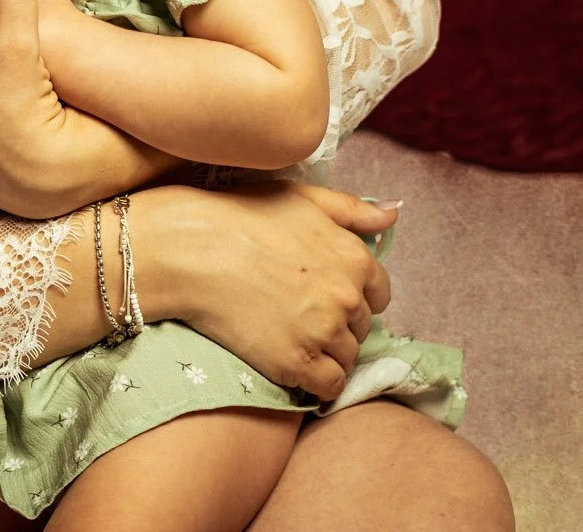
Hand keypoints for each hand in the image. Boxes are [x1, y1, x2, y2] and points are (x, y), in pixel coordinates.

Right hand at [131, 181, 397, 402]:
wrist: (190, 249)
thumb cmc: (240, 215)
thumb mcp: (301, 197)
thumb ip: (351, 209)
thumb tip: (393, 217)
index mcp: (354, 257)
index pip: (378, 294)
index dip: (353, 296)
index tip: (324, 296)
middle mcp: (347, 297)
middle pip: (361, 327)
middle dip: (338, 323)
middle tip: (299, 315)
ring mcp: (323, 332)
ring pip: (347, 357)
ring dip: (327, 353)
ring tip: (291, 338)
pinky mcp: (297, 363)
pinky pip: (328, 386)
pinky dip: (317, 382)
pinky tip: (293, 366)